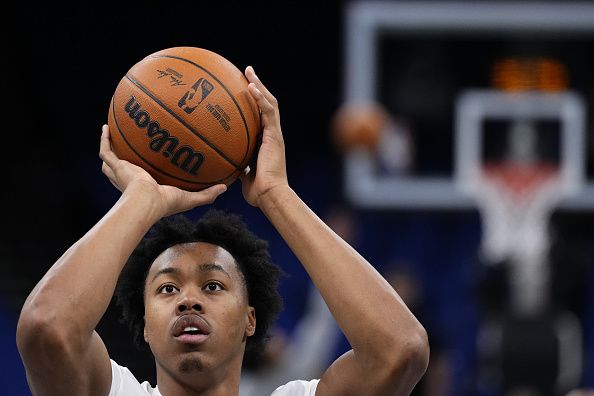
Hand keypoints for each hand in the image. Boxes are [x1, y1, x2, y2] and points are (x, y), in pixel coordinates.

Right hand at [99, 125, 225, 216]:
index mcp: (147, 186)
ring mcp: (121, 172)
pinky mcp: (116, 166)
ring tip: (113, 133)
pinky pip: (106, 150)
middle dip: (125, 159)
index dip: (147, 170)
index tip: (154, 160)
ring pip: (112, 159)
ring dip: (111, 147)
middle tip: (130, 145)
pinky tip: (106, 127)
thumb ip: (207, 194)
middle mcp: (132, 179)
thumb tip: (225, 188)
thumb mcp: (190, 198)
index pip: (145, 178)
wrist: (146, 201)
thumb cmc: (165, 204)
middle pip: (125, 168)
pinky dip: (104, 139)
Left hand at [241, 66, 288, 206]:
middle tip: (247, 72)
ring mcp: (275, 134)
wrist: (269, 195)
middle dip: (257, 86)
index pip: (261, 116)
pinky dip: (260, 99)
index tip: (243, 89)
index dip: (254, 101)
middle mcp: (272, 134)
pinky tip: (252, 87)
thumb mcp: (243, 174)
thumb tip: (225, 162)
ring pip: (269, 104)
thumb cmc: (257, 191)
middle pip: (266, 104)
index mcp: (266, 141)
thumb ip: (238, 166)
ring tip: (249, 72)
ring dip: (259, 86)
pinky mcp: (275, 136)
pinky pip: (268, 113)